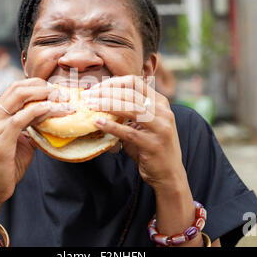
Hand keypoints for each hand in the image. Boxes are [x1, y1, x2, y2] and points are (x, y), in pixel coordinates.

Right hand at [0, 78, 74, 208]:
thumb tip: (52, 119)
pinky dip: (38, 111)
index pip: (16, 88)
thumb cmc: (6, 167)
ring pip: (20, 98)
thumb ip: (32, 128)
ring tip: (63, 101)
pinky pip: (20, 118)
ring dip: (45, 97)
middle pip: (18, 88)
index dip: (37, 85)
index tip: (57, 90)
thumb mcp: (22, 142)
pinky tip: (52, 110)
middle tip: (63, 94)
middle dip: (43, 87)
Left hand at [81, 75, 184, 189]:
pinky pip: (128, 132)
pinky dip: (111, 126)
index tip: (95, 89)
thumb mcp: (143, 124)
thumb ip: (129, 111)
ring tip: (90, 106)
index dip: (113, 83)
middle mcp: (163, 112)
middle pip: (130, 93)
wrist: (168, 174)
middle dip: (105, 92)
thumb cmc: (150, 147)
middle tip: (87, 97)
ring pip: (130, 108)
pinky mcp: (153, 144)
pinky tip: (98, 123)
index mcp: (160, 102)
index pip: (135, 82)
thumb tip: (100, 99)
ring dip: (107, 105)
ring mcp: (160, 128)